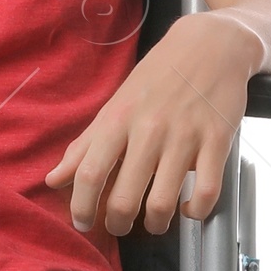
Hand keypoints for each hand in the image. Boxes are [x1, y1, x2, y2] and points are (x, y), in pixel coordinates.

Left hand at [45, 12, 262, 238]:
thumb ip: (85, 145)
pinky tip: (189, 208)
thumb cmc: (158, 77)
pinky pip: (207, 192)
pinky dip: (196, 211)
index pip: (89, 174)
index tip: (82, 223)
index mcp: (119, 120)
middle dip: (117, 224)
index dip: (81, 207)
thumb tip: (53, 179)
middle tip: (119, 226)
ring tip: (154, 223)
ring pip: (163, 202)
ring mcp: (185, 137)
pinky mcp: (218, 141)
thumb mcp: (115, 105)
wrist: (211, 45)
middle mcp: (149, 131)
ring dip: (156, 225)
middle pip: (124, 198)